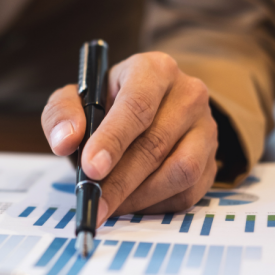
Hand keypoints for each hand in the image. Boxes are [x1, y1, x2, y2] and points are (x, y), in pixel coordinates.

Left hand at [41, 52, 217, 224]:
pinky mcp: (212, 159)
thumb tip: (65, 141)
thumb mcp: (75, 98)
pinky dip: (156, 205)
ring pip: (179, 171)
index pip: (136, 106)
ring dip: (139, 196)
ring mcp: (206, 128)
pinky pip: (189, 192)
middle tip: (92, 202)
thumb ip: (62, 113)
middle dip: (119, 180)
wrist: (145, 110)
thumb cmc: (106, 103)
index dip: (112, 140)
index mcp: (153, 69)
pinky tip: (131, 202)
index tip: (90, 168)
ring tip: (108, 204)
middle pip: (155, 144)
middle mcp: (188, 94)